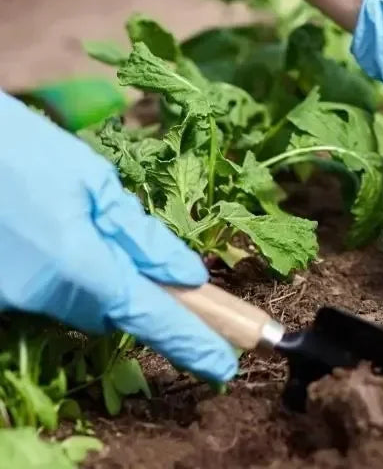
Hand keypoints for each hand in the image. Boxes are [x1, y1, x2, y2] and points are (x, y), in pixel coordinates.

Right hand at [0, 92, 237, 380]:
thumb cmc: (24, 151)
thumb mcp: (94, 181)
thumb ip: (141, 235)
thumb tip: (188, 276)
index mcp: (78, 264)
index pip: (149, 315)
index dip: (190, 341)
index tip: (224, 367)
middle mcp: (43, 294)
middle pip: (114, 310)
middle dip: (139, 291)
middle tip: (148, 255)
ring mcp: (15, 299)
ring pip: (83, 302)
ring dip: (102, 275)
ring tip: (81, 218)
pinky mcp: (0, 295)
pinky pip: (51, 293)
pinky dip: (69, 269)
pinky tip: (53, 225)